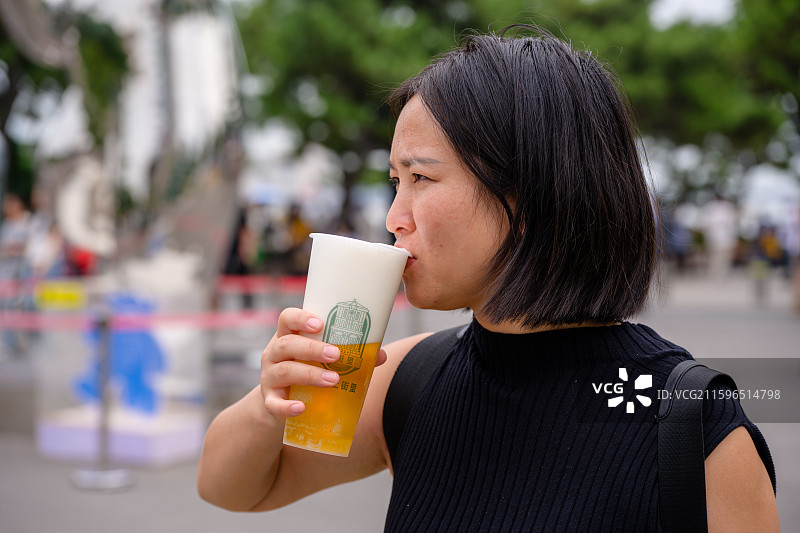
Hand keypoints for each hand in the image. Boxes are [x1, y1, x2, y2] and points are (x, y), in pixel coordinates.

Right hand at [259, 308, 387, 418]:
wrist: (282, 403)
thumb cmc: (308, 372)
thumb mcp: (321, 360)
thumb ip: (348, 355)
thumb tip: (381, 355)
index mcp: (287, 336)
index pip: (286, 319)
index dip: (300, 318)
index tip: (320, 323)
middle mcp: (274, 353)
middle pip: (287, 345)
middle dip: (312, 349)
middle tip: (337, 354)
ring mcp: (269, 377)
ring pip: (284, 371)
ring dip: (310, 375)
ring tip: (333, 380)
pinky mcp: (269, 401)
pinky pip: (274, 404)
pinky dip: (287, 406)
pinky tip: (301, 408)